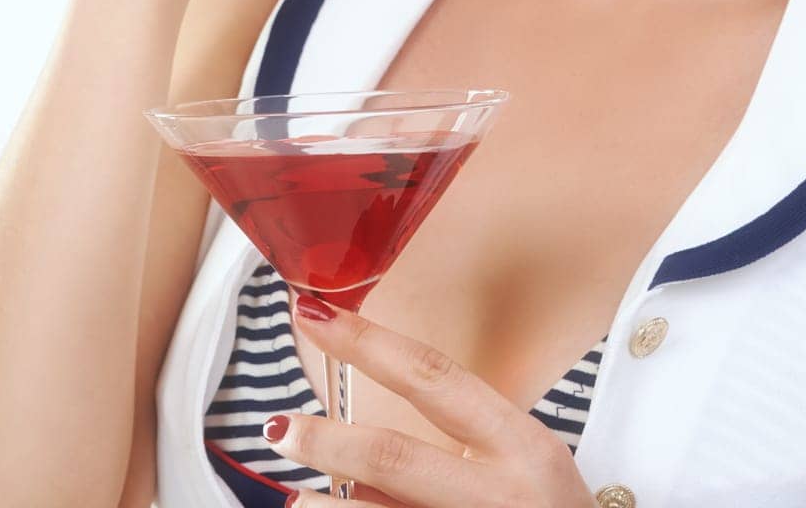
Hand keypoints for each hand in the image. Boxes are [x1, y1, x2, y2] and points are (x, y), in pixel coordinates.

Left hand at [265, 292, 599, 505]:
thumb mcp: (521, 471)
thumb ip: (457, 448)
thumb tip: (363, 438)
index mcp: (523, 445)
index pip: (434, 377)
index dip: (369, 343)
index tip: (317, 316)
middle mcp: (503, 492)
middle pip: (398, 456)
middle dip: (330, 440)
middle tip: (282, 427)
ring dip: (329, 506)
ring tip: (293, 498)